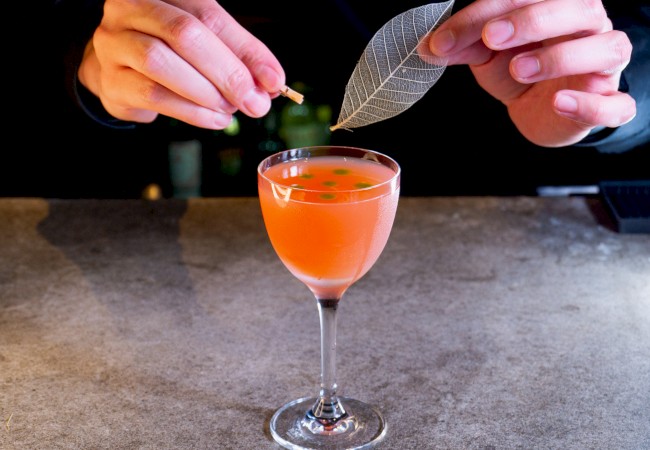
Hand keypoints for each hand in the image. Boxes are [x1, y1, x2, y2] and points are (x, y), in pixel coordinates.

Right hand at [77, 0, 285, 128]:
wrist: (119, 69)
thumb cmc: (171, 52)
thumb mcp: (208, 44)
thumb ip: (239, 57)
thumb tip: (271, 84)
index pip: (211, 15)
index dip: (247, 50)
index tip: (274, 80)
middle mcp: (131, 9)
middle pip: (185, 34)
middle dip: (228, 72)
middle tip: (253, 101)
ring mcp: (115, 43)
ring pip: (162, 63)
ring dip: (206, 92)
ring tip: (231, 110)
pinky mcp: (111, 80)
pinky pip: (153, 95)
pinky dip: (191, 111)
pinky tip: (214, 119)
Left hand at [429, 0, 635, 146]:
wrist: (544, 111)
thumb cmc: (522, 70)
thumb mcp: (488, 55)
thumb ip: (466, 45)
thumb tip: (430, 46)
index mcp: (557, 7)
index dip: (483, 14)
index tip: (445, 40)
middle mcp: (589, 28)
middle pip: (577, 8)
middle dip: (531, 20)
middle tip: (491, 39)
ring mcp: (604, 67)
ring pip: (606, 48)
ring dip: (561, 57)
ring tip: (519, 69)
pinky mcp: (610, 104)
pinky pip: (618, 103)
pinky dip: (591, 103)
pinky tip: (559, 102)